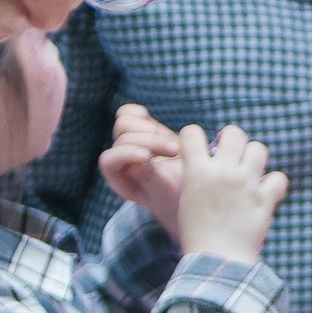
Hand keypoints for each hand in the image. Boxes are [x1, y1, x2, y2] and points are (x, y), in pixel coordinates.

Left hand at [100, 104, 185, 240]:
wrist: (202, 193)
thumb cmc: (186, 198)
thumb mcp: (171, 192)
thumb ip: (152, 177)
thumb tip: (134, 164)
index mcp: (122, 183)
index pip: (108, 161)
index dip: (125, 154)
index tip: (148, 157)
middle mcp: (123, 163)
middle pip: (121, 138)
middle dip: (149, 141)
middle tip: (176, 151)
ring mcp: (133, 146)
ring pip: (123, 123)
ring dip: (150, 129)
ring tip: (173, 143)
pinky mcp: (145, 133)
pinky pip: (131, 114)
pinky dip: (141, 114)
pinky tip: (158, 128)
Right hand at [175, 124, 289, 264]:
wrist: (215, 261)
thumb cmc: (196, 235)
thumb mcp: (185, 200)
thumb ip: (197, 177)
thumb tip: (208, 162)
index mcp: (197, 171)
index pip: (191, 132)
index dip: (194, 137)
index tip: (200, 150)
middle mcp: (223, 172)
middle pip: (234, 132)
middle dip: (232, 141)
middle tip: (231, 158)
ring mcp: (246, 184)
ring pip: (259, 149)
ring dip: (254, 159)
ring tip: (249, 174)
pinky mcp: (265, 199)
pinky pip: (279, 178)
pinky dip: (275, 185)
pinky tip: (266, 194)